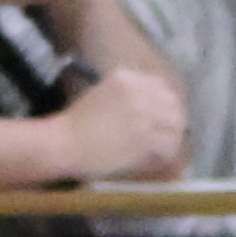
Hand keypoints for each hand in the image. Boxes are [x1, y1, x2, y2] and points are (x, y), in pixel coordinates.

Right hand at [57, 65, 186, 182]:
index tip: (160, 115)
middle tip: (166, 134)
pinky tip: (155, 159)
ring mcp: (143, 114)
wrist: (60, 144)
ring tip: (161, 148)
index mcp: (126, 77)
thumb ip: (126, 96)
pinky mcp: (145, 137)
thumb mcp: (100, 95)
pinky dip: (165, 153)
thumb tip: (153, 108)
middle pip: (172, 102)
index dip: (163, 102)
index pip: (159, 85)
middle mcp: (138, 91)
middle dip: (171, 119)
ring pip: (175, 123)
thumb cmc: (73, 125)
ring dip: (170, 136)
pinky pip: (169, 145)